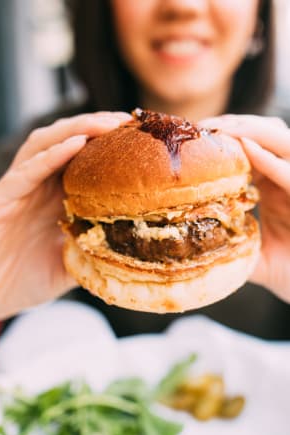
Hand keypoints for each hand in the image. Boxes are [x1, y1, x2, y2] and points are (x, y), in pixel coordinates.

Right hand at [0, 112, 130, 320]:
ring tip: (106, 123)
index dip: (109, 147)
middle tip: (128, 121)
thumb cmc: (22, 281)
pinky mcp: (2, 196)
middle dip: (97, 127)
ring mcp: (20, 189)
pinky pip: (27, 170)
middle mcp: (39, 187)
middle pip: (68, 143)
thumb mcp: (70, 266)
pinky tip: (74, 143)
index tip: (141, 140)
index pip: (84, 162)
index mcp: (56, 199)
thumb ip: (93, 253)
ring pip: (46, 144)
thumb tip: (130, 251)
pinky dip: (51, 155)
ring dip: (77, 129)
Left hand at [200, 114, 289, 302]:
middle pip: (268, 133)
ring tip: (220, 130)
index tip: (194, 136)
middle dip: (235, 125)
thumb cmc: (288, 273)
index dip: (226, 136)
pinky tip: (246, 149)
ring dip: (252, 131)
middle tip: (202, 127)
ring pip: (284, 141)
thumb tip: (192, 250)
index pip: (253, 147)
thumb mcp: (252, 258)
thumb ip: (229, 248)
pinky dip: (271, 160)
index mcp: (275, 185)